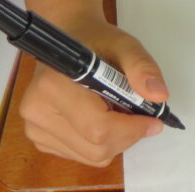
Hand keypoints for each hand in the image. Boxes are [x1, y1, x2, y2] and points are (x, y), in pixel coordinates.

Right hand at [19, 16, 168, 166]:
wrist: (69, 38)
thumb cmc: (96, 41)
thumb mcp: (125, 44)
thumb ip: (143, 67)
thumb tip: (159, 96)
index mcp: (53, 86)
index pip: (98, 128)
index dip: (132, 129)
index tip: (155, 120)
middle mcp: (37, 112)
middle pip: (96, 148)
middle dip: (128, 135)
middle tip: (141, 114)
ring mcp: (35, 129)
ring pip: (90, 156)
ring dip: (117, 140)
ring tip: (120, 111)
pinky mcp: (39, 139)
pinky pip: (81, 155)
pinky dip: (101, 143)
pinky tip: (104, 117)